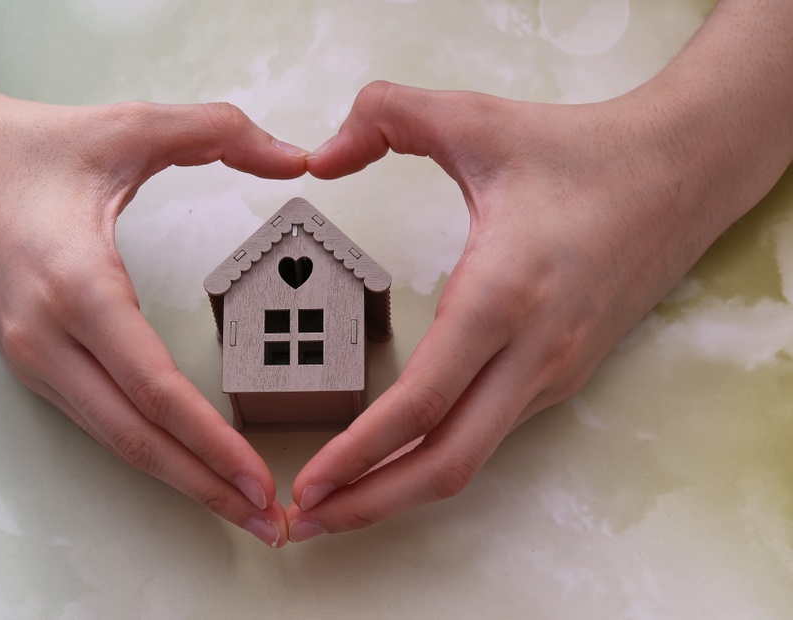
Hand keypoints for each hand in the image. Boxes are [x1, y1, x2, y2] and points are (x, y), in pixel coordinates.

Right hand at [0, 90, 307, 546]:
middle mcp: (47, 337)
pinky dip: (147, 449)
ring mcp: (32, 357)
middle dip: (205, 486)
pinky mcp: (30, 361)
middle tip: (267, 520)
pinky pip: (97, 420)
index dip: (211, 441)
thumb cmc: (29, 148)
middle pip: (136, 438)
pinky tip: (184, 460)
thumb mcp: (130, 126)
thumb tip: (297, 157)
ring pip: (115, 440)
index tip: (260, 477)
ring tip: (237, 503)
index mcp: (75, 286)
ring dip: (179, 477)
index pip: (155, 388)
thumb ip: (219, 130)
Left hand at [284, 79, 771, 540]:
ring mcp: (552, 373)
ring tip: (336, 502)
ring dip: (399, 491)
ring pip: (469, 460)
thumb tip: (323, 153)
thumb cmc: (582, 153)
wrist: (681, 173)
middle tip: (301, 523)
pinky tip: (396, 458)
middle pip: (446, 464)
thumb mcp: (476, 118)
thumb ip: (387, 115)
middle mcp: (533, 352)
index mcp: (503, 295)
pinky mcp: (561, 377)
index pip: (422, 401)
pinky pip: (489, 436)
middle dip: (369, 504)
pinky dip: (435, 461)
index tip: (307, 482)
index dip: (359, 452)